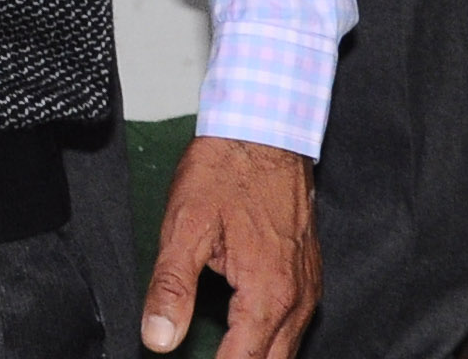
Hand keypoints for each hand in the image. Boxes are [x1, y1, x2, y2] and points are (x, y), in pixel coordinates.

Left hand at [139, 135, 314, 358]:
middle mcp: (296, 297)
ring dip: (255, 358)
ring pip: (286, 350)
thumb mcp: (186, 225)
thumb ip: (172, 287)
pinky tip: (245, 337)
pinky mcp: (308, 275)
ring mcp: (308, 287)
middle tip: (203, 358)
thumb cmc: (227, 170)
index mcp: (267, 292)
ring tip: (221, 351)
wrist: (266, 130)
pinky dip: (270, 342)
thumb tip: (159, 338)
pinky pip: (294, 326)